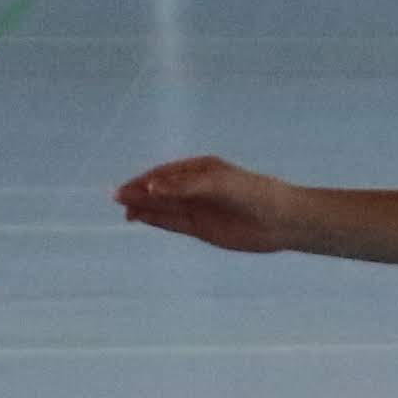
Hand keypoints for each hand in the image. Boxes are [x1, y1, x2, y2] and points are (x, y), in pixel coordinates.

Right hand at [115, 157, 305, 253]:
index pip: (165, 173)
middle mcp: (196, 188)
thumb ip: (184, 187)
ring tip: (123, 210)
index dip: (144, 180)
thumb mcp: (218, 184)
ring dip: (143, 207)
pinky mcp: (201, 228)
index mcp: (201, 169)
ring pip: (163, 207)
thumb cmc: (253, 193)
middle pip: (160, 190)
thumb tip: (152, 188)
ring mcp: (198, 208)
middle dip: (138, 193)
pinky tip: (139, 218)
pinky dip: (156, 220)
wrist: (281, 221)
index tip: (126, 189)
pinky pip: (173, 222)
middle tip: (116, 198)